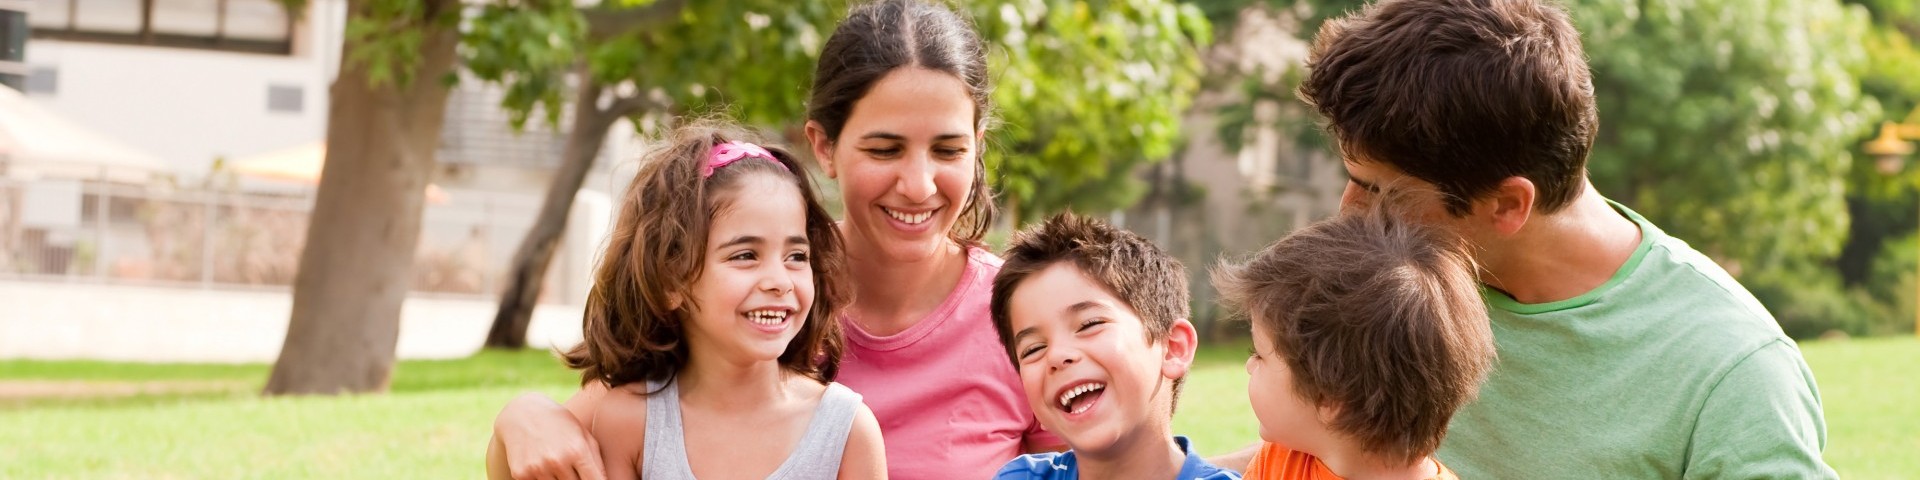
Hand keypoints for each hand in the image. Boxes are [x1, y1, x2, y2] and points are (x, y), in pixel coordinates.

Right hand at [492, 393, 606, 479]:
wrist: (521, 413)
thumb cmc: (560, 424)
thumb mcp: (583, 435)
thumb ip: (597, 461)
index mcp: (577, 450)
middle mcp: (557, 460)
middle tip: (574, 470)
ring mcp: (537, 468)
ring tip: (559, 466)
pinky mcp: (520, 474)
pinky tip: (543, 468)